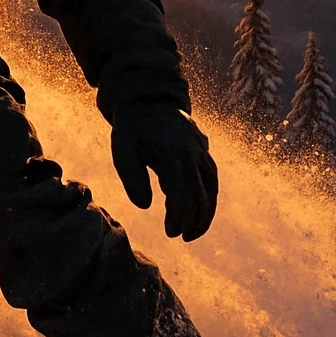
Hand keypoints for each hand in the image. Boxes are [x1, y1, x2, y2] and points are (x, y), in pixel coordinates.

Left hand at [111, 103, 218, 241]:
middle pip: (199, 195)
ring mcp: (200, 151)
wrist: (147, 100)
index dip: (178, 217)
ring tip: (193, 232)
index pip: (181, 194)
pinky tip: (202, 209)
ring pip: (211, 188)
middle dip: (192, 220)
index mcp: (171, 156)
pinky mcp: (203, 149)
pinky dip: (210, 196)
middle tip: (179, 236)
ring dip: (206, 213)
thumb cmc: (132, 130)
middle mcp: (191, 154)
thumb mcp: (123, 151)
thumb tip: (145, 206)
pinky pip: (212, 177)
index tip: (169, 232)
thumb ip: (132, 178)